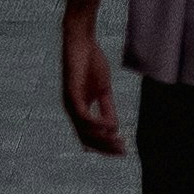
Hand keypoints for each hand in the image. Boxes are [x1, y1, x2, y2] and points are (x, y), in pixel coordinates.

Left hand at [60, 14, 124, 155]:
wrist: (81, 41)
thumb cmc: (91, 62)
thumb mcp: (103, 90)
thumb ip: (107, 109)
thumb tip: (114, 130)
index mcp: (79, 110)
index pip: (89, 137)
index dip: (104, 146)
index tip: (122, 150)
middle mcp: (72, 111)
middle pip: (87, 139)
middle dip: (105, 148)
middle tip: (123, 151)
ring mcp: (70, 104)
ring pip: (84, 131)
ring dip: (103, 139)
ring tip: (119, 142)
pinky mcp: (71, 95)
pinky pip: (84, 116)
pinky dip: (98, 124)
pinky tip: (111, 126)